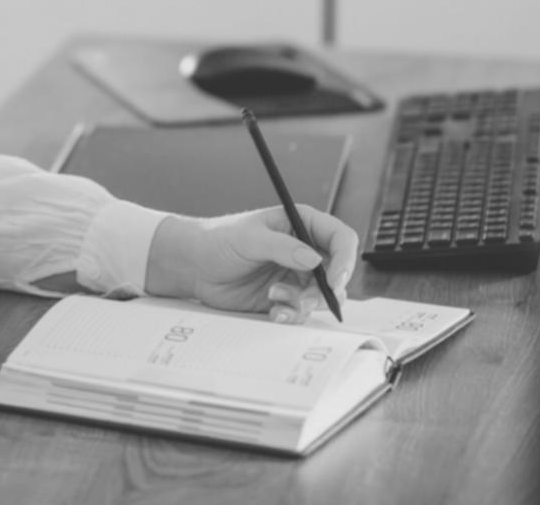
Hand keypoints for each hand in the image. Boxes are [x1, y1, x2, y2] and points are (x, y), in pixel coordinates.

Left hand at [144, 206, 357, 323]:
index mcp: (301, 225)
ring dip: (303, 302)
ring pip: (321, 296)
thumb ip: (283, 248)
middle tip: (304, 298)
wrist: (194, 266)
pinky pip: (301, 311)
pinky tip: (274, 312)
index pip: (340, 238)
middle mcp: (304, 250)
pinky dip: (291, 315)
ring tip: (275, 297)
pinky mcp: (284, 297)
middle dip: (325, 290)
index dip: (346, 259)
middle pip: (337, 273)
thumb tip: (316, 260)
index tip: (335, 280)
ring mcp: (295, 275)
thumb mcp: (250, 239)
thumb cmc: (219, 240)